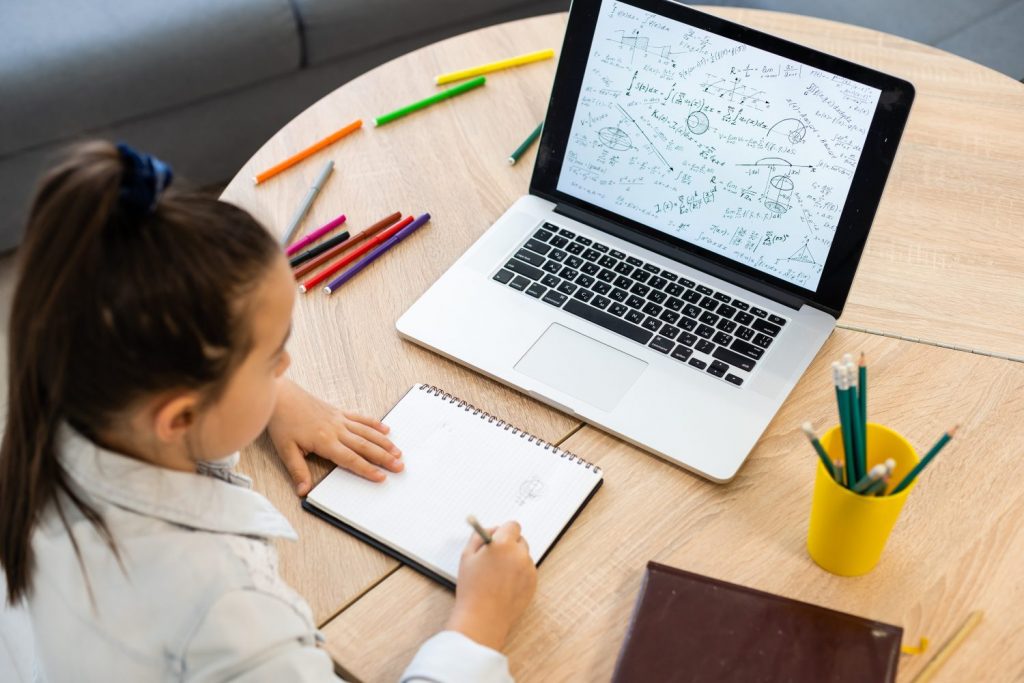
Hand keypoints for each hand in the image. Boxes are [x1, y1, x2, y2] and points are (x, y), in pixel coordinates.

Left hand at [266, 379, 401, 494]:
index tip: (381, 477)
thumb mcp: (286, 450)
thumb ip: (297, 470)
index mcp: (325, 441)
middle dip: (384, 457)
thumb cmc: (283, 422)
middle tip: (399, 466)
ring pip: (367, 433)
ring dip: (384, 442)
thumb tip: (303, 491)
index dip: (367, 469)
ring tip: (398, 452)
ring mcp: (339, 420)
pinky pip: (360, 418)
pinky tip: (386, 429)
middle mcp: (336, 430)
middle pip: (365, 446)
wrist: (282, 396)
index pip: (350, 459)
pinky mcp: (339, 412)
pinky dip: (374, 424)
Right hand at [445, 521, 536, 650]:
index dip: (503, 531)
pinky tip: (504, 585)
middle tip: (495, 557)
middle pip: (520, 540)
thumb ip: (479, 536)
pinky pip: (528, 571)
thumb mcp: (467, 556)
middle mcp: (520, 555)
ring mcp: (529, 570)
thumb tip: (492, 530)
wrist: (483, 618)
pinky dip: (519, 574)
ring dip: (515, 560)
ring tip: (498, 575)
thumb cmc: (472, 588)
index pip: (512, 526)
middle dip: (509, 545)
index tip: (497, 538)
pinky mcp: (533, 584)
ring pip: (524, 557)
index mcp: (503, 544)